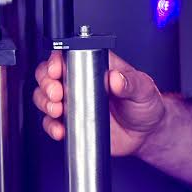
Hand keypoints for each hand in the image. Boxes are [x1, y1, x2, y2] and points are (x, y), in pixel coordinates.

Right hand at [31, 50, 167, 155]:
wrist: (147, 135)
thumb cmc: (146, 105)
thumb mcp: (144, 89)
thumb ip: (131, 82)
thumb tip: (115, 77)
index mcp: (96, 66)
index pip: (68, 56)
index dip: (56, 61)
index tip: (56, 70)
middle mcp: (81, 82)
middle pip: (49, 75)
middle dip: (46, 83)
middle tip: (56, 93)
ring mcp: (74, 103)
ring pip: (45, 97)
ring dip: (44, 103)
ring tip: (57, 110)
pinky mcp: (73, 122)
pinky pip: (53, 122)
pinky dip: (51, 126)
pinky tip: (59, 129)